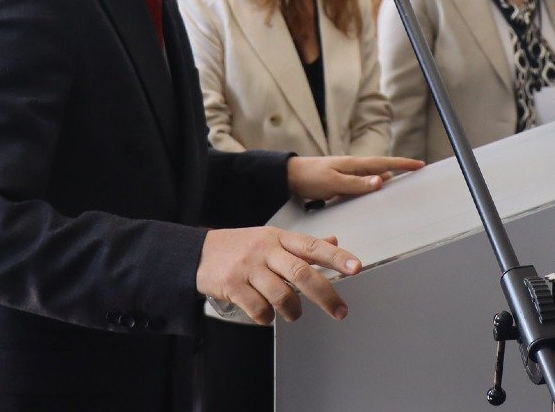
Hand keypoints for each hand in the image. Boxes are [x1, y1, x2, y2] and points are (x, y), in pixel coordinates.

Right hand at [196, 228, 358, 324]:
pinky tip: (267, 314)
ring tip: (294, 314)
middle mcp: (265, 250)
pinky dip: (267, 317)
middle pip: (301, 272)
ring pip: (281, 295)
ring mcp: (248, 268)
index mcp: (278, 237)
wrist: (198, 253)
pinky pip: (258, 309)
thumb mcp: (271, 239)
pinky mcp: (233, 286)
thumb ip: (302, 245)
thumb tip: (334, 242)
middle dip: (325, 295)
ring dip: (293, 310)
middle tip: (340, 311)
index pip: (313, 246)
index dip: (336, 257)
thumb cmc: (241, 246)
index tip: (356, 268)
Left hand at [287, 155, 424, 200]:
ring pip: (372, 176)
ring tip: (400, 186)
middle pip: (382, 168)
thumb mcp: (334, 183)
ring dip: (385, 179)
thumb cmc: (310, 178)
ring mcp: (347, 173)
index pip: (384, 163)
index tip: (420, 164)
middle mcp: (353, 167)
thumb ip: (357, 183)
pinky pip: (362, 184)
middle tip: (416, 173)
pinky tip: (372, 194)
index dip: (403, 164)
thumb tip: (382, 181)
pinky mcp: (340, 181)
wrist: (289, 177)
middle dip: (399, 170)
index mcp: (354, 164)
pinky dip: (371, 187)